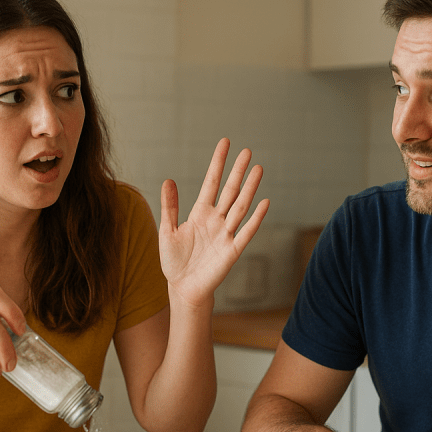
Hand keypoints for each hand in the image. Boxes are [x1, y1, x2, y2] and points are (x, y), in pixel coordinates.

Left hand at [160, 138, 269, 306]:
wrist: (182, 288)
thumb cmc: (174, 261)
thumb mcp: (167, 231)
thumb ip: (170, 207)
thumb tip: (168, 180)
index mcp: (199, 213)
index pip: (211, 183)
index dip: (218, 163)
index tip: (225, 143)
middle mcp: (216, 220)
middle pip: (230, 191)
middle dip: (238, 171)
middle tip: (248, 151)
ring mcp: (226, 234)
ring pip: (240, 207)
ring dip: (250, 189)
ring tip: (258, 169)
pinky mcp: (232, 251)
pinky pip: (246, 232)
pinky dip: (255, 218)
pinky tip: (264, 203)